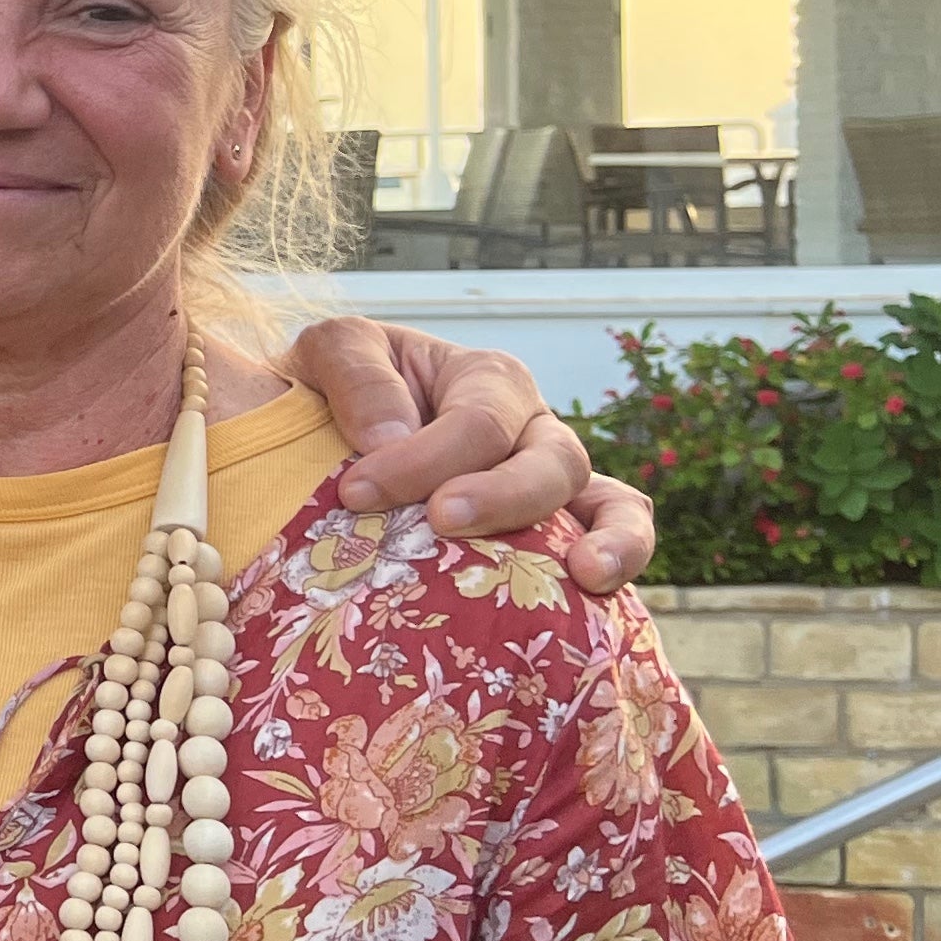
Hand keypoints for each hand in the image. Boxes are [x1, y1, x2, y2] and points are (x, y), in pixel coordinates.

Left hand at [287, 316, 653, 591]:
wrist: (318, 435)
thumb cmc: (331, 391)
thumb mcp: (330, 352)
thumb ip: (356, 375)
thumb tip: (389, 438)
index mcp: (484, 378)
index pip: (476, 422)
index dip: (421, 461)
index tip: (353, 493)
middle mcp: (530, 427)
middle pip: (548, 461)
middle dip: (499, 496)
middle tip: (440, 521)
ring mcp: (549, 480)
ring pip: (602, 501)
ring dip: (606, 537)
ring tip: (585, 573)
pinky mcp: (557, 530)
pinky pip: (616, 534)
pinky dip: (622, 556)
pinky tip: (599, 588)